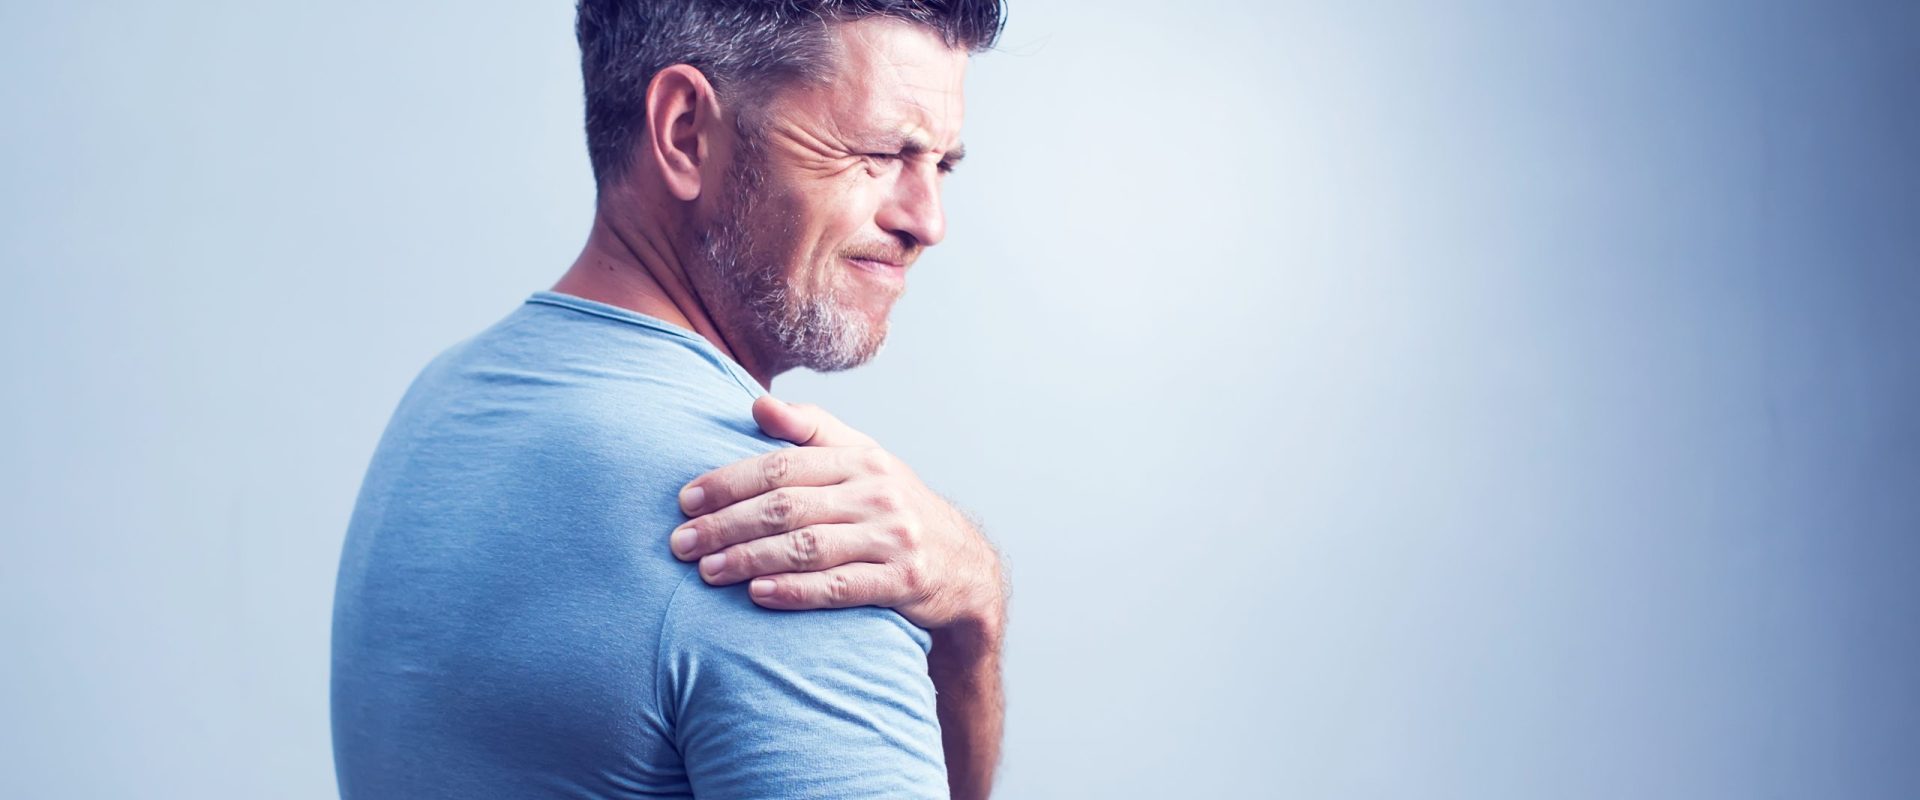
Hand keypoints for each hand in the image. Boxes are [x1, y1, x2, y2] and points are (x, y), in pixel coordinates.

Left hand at [670, 396, 1003, 631]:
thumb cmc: (892, 508)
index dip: (730, 482)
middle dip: (727, 524)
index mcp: (861, 457)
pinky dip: (795, 591)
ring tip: (707, 572)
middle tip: (681, 543)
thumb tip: (757, 403)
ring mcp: (893, 537)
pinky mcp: (904, 581)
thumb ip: (811, 431)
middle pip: (788, 505)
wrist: (964, 565)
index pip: (783, 464)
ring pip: (808, 546)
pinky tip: (758, 595)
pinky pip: (840, 587)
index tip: (686, 500)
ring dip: (750, 559)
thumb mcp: (862, 460)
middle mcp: (878, 492)